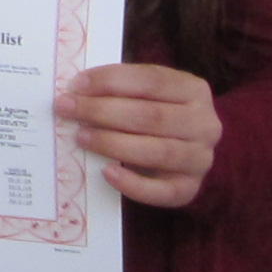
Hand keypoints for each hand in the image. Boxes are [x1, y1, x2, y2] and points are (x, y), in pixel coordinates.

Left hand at [57, 63, 221, 208]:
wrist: (185, 152)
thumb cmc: (156, 114)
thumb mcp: (147, 93)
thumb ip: (121, 88)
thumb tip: (76, 90)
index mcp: (194, 90)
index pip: (152, 80)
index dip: (112, 81)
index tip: (76, 84)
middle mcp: (205, 124)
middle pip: (151, 116)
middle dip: (102, 111)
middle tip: (67, 108)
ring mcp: (200, 159)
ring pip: (156, 152)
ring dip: (113, 144)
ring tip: (81, 137)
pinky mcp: (189, 189)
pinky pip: (162, 191)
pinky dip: (132, 184)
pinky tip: (106, 172)